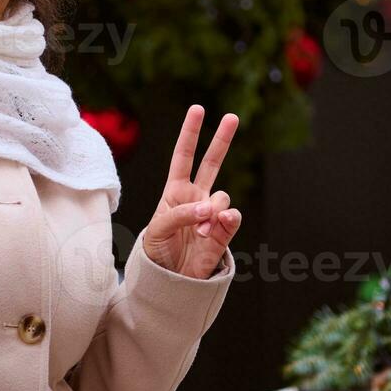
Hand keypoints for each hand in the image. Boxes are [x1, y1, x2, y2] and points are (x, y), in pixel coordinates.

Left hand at [141, 105, 241, 279]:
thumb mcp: (158, 229)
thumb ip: (181, 214)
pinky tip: (219, 224)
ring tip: (200, 231)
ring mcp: (212, 214)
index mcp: (175, 191)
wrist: (170, 281)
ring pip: (222, 197)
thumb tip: (210, 209)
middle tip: (232, 117)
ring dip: (212, 210)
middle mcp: (196, 197)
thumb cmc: (157, 252)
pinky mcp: (224, 232)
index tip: (198, 109)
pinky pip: (232, 218)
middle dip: (222, 140)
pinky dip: (227, 219)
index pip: (183, 156)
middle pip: (212, 162)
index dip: (190, 133)